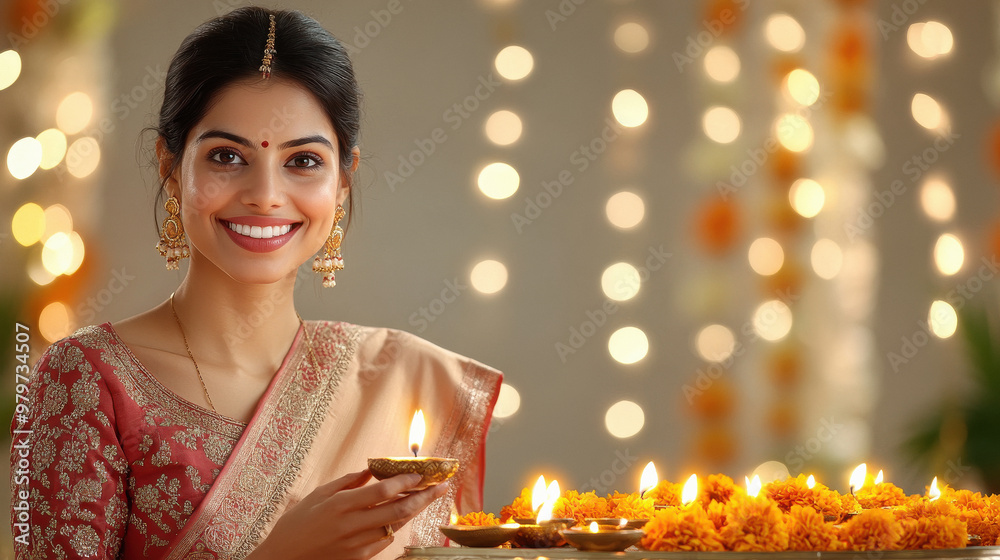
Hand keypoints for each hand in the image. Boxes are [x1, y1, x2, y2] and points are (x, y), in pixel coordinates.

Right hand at [247, 470, 448, 559]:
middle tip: (441, 486)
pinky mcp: (359, 559)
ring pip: (395, 525)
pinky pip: (384, 540)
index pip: (382, 491)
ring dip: (414, 511)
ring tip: (428, 497)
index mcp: (340, 505)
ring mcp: (357, 545)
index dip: (405, 481)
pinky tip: (401, 515)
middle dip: (424, 496)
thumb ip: (347, 482)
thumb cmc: (296, 524)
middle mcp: (351, 525)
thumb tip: (371, 470)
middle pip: (398, 509)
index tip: (421, 473)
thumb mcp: (318, 495)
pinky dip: (394, 526)